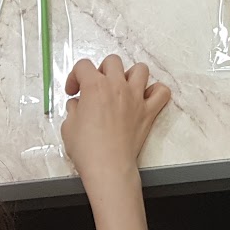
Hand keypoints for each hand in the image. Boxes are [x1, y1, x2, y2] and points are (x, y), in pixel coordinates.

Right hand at [62, 55, 169, 229]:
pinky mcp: (148, 111)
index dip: (75, 76)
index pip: (83, 65)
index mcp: (95, 86)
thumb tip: (78, 104)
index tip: (73, 91)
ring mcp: (135, 97)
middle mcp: (117, 85)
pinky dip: (155, 92)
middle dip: (102, 71)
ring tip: (122, 90)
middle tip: (97, 89)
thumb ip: (73, 109)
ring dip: (130, 76)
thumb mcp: (68, 127)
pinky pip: (161, 92)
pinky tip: (145, 99)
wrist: (108, 168)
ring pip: (140, 69)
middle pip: (112, 61)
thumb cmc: (86, 150)